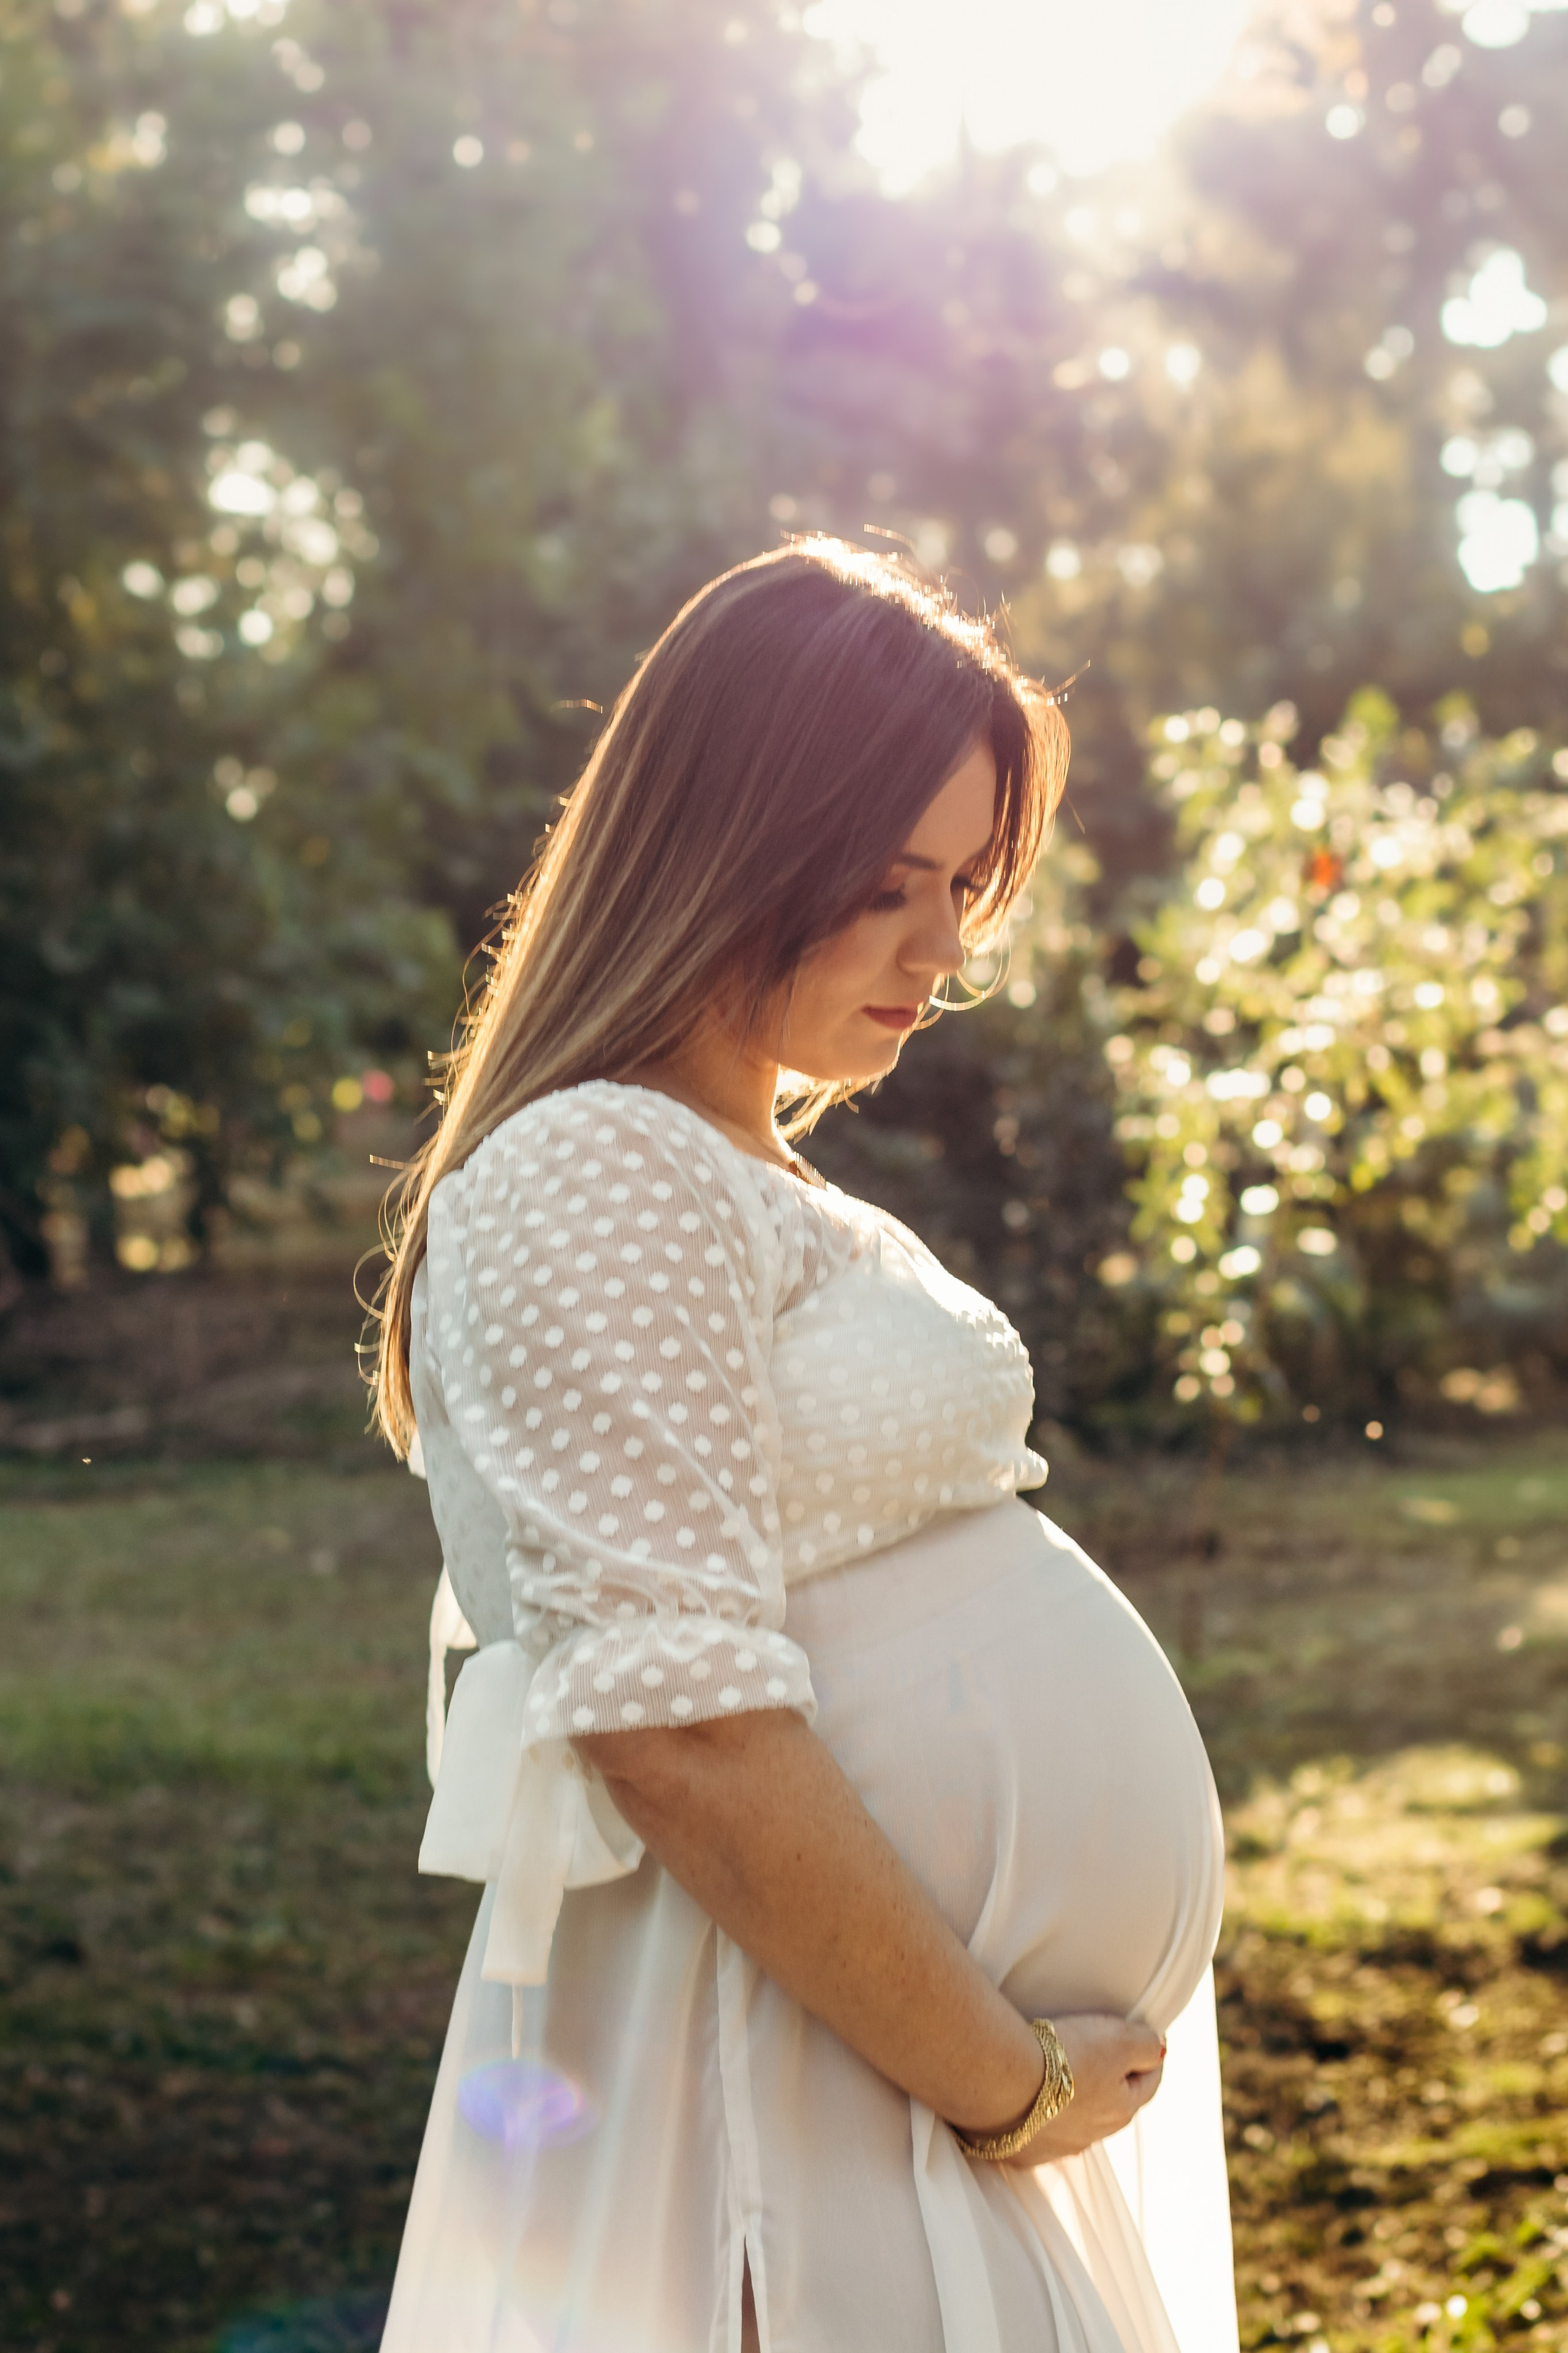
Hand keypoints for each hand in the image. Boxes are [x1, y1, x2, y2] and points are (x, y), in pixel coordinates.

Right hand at [1002, 2012, 1165, 2166]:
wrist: (1001, 2079)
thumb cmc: (1062, 2056)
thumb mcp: (1118, 2038)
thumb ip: (1146, 2045)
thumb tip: (1159, 2051)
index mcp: (1121, 2109)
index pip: (1148, 2084)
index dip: (1149, 2059)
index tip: (1144, 2042)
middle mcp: (1093, 2135)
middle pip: (1111, 2107)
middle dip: (1112, 2084)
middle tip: (1102, 2057)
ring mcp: (1055, 2147)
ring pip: (1075, 2123)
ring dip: (1073, 2104)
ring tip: (1060, 2079)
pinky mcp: (1021, 2150)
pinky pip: (1036, 2133)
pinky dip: (1037, 2118)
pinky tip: (1027, 2103)